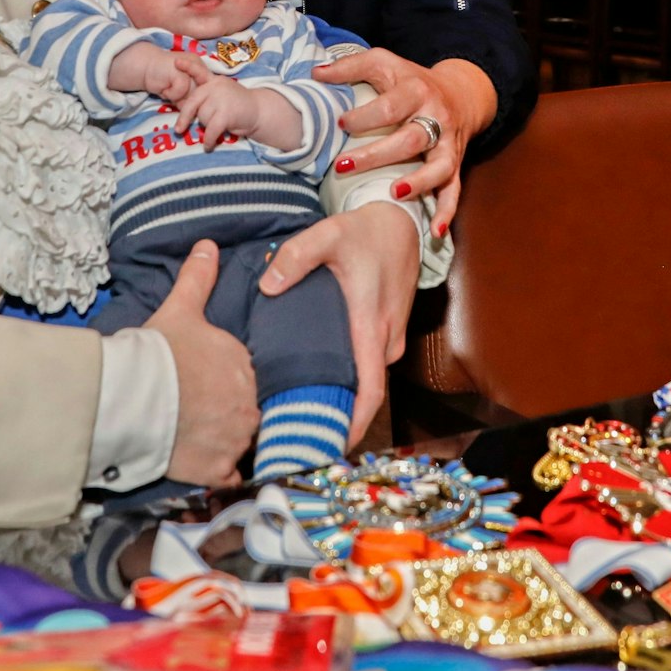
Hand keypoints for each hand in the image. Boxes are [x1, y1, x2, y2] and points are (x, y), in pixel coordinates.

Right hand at [110, 42, 210, 101]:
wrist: (144, 67)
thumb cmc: (163, 80)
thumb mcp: (182, 88)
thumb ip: (192, 94)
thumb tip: (201, 111)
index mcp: (201, 68)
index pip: (208, 90)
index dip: (198, 99)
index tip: (184, 99)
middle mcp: (198, 66)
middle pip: (201, 94)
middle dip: (187, 100)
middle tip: (175, 95)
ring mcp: (190, 67)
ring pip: (192, 95)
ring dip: (179, 98)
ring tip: (169, 90)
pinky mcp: (180, 71)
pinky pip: (180, 91)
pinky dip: (171, 94)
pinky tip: (164, 88)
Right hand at [145, 241, 258, 487]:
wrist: (131, 397)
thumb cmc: (157, 352)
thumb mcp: (180, 309)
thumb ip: (198, 279)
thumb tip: (208, 245)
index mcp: (246, 367)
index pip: (252, 378)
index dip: (235, 382)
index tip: (216, 386)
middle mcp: (250, 406)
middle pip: (251, 412)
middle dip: (235, 413)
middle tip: (208, 413)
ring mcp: (235, 441)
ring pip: (243, 445)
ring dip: (228, 443)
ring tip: (204, 439)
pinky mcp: (216, 470)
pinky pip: (228, 477)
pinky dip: (219, 474)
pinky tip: (205, 466)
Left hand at [172, 75, 260, 147]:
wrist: (260, 112)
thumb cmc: (238, 106)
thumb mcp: (222, 94)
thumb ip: (207, 96)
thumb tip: (186, 111)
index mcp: (214, 81)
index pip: (199, 72)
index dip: (188, 67)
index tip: (176, 62)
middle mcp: (217, 86)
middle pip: (193, 103)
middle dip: (185, 117)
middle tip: (178, 130)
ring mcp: (222, 98)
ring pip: (202, 118)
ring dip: (207, 127)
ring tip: (217, 127)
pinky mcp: (226, 113)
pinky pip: (211, 130)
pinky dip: (209, 140)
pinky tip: (208, 146)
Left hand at [259, 204, 419, 443]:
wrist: (401, 222)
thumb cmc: (365, 232)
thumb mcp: (327, 235)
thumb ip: (295, 257)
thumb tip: (268, 285)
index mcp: (371, 326)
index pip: (370, 390)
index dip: (353, 425)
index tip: (329, 447)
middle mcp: (385, 341)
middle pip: (364, 393)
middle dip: (336, 417)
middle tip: (296, 436)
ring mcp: (390, 339)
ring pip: (365, 379)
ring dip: (342, 397)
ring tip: (300, 411)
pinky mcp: (387, 333)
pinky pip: (367, 365)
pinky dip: (348, 378)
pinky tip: (318, 379)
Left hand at [313, 51, 495, 230]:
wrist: (461, 93)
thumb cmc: (411, 80)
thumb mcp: (383, 64)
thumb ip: (350, 66)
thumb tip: (315, 73)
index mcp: (417, 91)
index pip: (391, 106)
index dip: (365, 116)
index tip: (340, 124)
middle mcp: (437, 118)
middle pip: (410, 140)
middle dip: (377, 155)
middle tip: (343, 165)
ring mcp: (449, 144)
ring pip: (438, 166)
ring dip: (418, 182)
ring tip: (394, 193)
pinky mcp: (455, 164)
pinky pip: (455, 190)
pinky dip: (446, 212)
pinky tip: (434, 232)